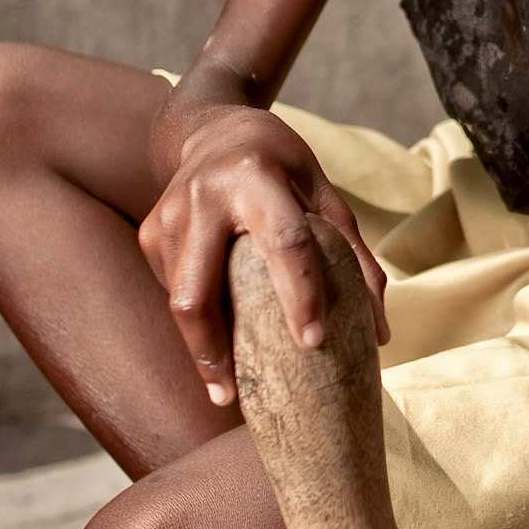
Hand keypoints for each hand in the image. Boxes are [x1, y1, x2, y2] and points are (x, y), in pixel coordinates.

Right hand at [136, 104, 388, 405]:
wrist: (211, 128)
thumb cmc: (282, 165)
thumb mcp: (324, 192)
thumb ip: (353, 254)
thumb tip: (379, 334)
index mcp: (256, 178)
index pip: (282, 243)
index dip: (299, 295)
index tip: (312, 344)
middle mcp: (203, 197)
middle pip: (197, 293)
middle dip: (212, 352)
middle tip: (232, 400)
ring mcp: (167, 216)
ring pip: (178, 300)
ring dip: (200, 348)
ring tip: (224, 386)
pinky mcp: (149, 233)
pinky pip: (171, 290)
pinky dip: (194, 321)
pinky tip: (212, 337)